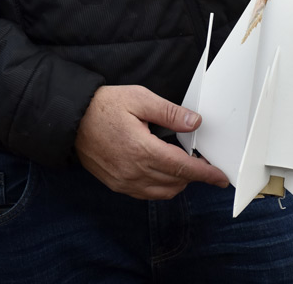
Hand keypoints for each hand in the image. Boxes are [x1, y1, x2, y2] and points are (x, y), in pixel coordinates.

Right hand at [75, 84, 229, 199]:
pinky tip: (164, 171)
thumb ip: (169, 112)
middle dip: (194, 175)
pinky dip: (162, 187)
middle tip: (203, 162)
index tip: (220, 177)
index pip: (182, 168)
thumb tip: (194, 123)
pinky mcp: (117, 185)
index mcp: (142, 150)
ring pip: (163, 192)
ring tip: (184, 165)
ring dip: (179, 182)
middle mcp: (134, 172)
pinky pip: (147, 194)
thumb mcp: (139, 99)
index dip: (205, 174)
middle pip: (176, 182)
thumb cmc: (105, 106)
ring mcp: (124, 182)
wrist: (73, 119)